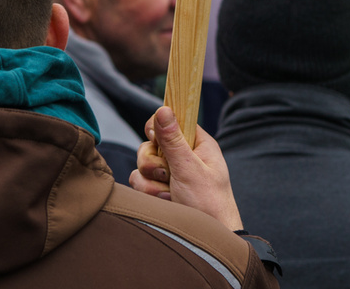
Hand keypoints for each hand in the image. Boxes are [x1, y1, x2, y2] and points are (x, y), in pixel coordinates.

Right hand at [128, 105, 242, 231]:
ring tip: (170, 195)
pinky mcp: (161, 190)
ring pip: (142, 165)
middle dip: (153, 162)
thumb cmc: (209, 203)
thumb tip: (163, 108)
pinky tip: (167, 203)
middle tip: (167, 174)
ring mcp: (171, 173)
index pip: (172, 120)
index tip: (156, 139)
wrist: (208, 240)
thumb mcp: (190, 169)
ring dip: (152, 183)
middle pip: (151, 144)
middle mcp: (183, 156)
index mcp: (197, 144)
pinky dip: (150, 194)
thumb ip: (172, 140)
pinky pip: (140, 182)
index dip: (160, 127)